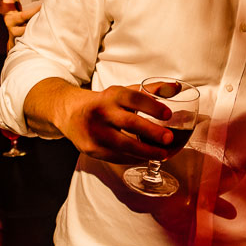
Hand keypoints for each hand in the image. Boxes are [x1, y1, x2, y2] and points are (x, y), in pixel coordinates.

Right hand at [56, 84, 174, 165]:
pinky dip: (133, 158)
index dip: (152, 106)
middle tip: (169, 139)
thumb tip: (177, 87)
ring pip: (123, 145)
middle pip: (129, 123)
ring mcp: (95, 132)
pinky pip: (116, 157)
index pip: (133, 98)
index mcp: (111, 95)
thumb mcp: (124, 92)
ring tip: (162, 154)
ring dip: (145, 152)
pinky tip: (145, 158)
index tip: (168, 114)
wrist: (69, 112)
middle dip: (151, 132)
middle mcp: (101, 112)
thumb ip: (150, 90)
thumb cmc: (103, 102)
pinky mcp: (91, 149)